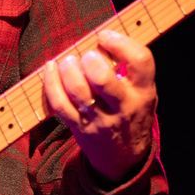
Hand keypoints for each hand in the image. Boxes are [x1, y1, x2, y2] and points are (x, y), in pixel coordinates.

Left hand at [40, 28, 157, 182]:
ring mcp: (99, 119)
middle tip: (87, 55)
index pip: (140, 62)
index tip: (105, 36)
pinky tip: (51, 68)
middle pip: (103, 80)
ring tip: (68, 61)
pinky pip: (59, 104)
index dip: (121, 43)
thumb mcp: (143, 91)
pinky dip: (50, 83)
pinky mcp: (78, 127)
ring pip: (78, 91)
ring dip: (68, 69)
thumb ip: (131, 68)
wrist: (124, 158)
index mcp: (144, 92)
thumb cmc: (131, 112)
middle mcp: (123, 107)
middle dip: (90, 60)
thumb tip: (102, 37)